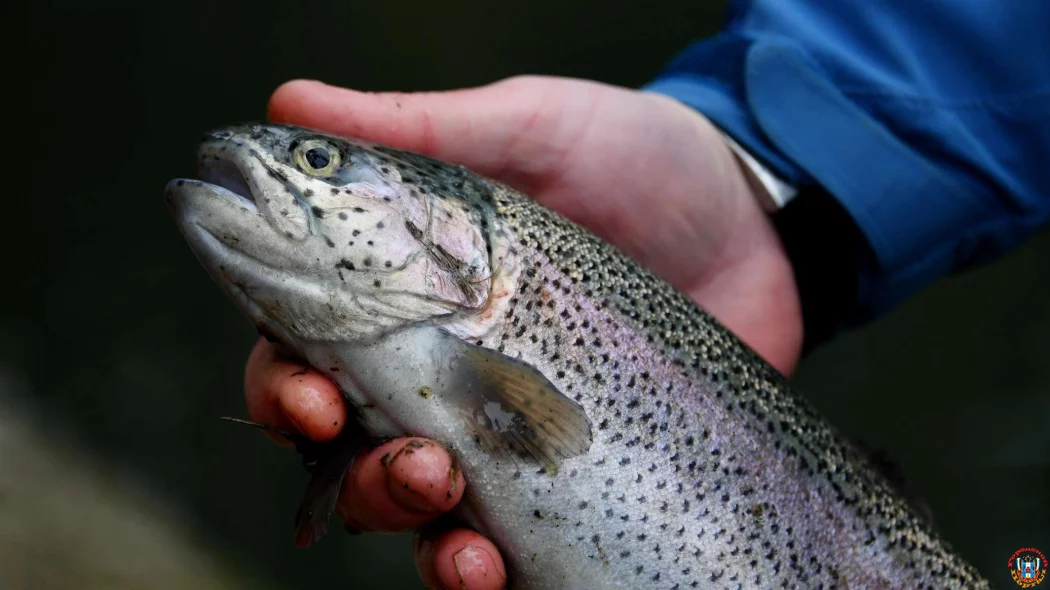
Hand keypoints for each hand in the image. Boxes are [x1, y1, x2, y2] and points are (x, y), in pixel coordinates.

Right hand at [245, 76, 802, 588]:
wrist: (754, 221)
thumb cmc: (632, 159)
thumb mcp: (528, 129)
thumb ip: (417, 129)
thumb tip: (288, 104)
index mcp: (412, 298)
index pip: (308, 353)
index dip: (284, 385)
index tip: (310, 397)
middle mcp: (447, 376)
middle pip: (351, 452)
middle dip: (360, 478)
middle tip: (417, 464)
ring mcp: (511, 436)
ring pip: (420, 514)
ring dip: (418, 533)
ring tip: (461, 537)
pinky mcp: (577, 477)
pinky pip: (511, 546)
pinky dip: (479, 572)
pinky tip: (492, 570)